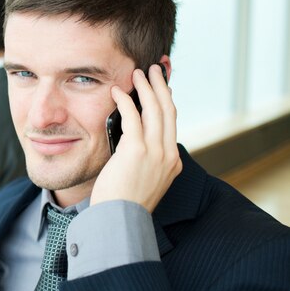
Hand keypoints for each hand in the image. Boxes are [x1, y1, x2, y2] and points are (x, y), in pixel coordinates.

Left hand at [90, 64, 182, 212]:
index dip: (167, 101)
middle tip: (154, 70)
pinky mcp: (137, 150)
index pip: (172, 123)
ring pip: (155, 109)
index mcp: (172, 162)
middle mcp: (168, 154)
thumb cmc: (124, 203)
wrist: (120, 221)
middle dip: (161, 86)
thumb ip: (144, 160)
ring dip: (146, 87)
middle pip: (168, 110)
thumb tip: (132, 140)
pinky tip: (118, 91)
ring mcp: (155, 152)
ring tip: (138, 73)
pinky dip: (125, 101)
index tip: (163, 87)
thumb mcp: (143, 180)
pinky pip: (132, 117)